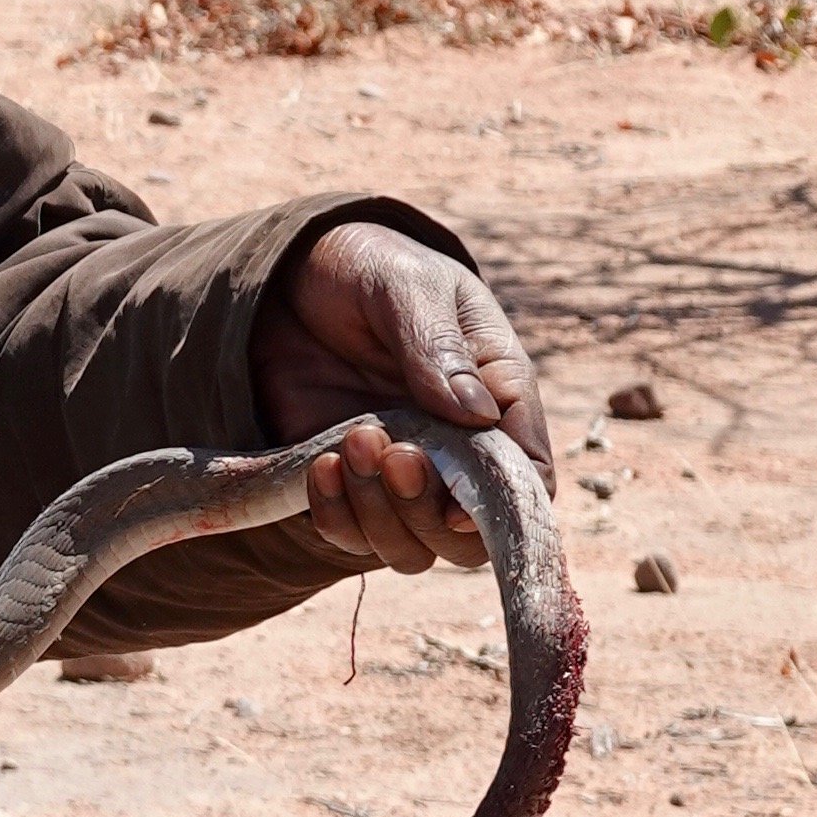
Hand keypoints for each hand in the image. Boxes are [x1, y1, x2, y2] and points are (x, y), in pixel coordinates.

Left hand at [250, 221, 551, 575]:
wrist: (289, 278)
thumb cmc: (368, 268)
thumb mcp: (406, 286)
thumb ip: (438, 347)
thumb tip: (477, 415)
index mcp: (498, 393)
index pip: (526, 474)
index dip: (504, 506)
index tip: (460, 503)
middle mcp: (456, 448)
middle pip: (469, 534)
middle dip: (430, 511)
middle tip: (393, 451)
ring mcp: (400, 473)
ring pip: (411, 547)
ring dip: (381, 516)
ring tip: (350, 441)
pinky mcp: (346, 486)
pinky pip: (348, 535)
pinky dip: (335, 516)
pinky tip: (319, 464)